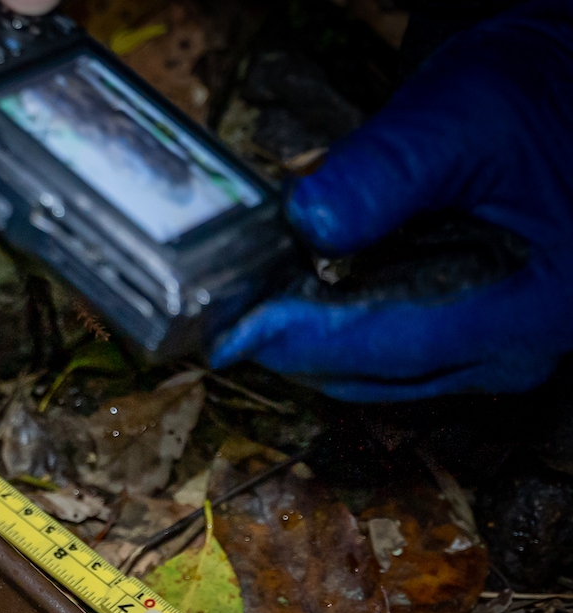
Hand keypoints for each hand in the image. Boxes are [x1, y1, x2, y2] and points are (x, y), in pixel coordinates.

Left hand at [211, 1, 572, 400]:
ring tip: (254, 294)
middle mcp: (520, 348)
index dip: (300, 338)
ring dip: (311, 338)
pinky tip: (301, 288)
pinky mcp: (476, 339)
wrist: (568, 94)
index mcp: (533, 306)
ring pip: (375, 371)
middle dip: (293, 341)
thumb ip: (385, 172)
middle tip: (221, 308)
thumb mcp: (461, 116)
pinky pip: (389, 354)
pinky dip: (339, 327)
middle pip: (375, 370)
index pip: (393, 344)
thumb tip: (309, 219)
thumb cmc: (537, 97)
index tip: (227, 328)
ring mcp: (498, 351)